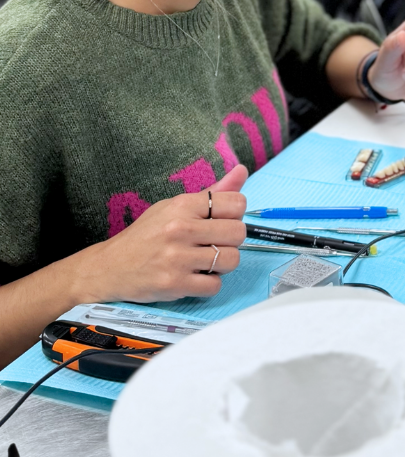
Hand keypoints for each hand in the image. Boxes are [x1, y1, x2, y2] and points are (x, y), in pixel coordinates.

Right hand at [72, 165, 248, 304]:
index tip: (221, 222)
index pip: (236, 203)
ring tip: (204, 262)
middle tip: (214, 244)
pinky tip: (194, 278)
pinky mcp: (174, 285)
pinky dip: (209, 284)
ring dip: (222, 265)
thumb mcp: (173, 207)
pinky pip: (215, 286)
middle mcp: (180, 229)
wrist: (108, 267)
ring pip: (231, 260)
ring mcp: (177, 258)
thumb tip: (243, 170)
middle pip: (238, 233)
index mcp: (182, 205)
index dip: (234, 214)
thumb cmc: (146, 235)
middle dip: (231, 241)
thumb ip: (212, 193)